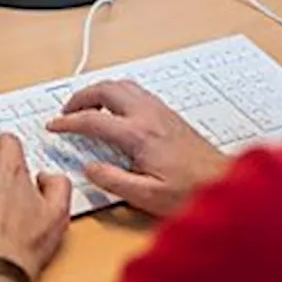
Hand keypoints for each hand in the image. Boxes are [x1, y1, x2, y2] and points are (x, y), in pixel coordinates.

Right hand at [47, 81, 228, 217]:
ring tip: (87, 106)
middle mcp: (150, 116)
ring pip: (123, 85)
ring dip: (100, 91)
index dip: (68, 122)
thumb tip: (90, 168)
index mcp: (139, 135)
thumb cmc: (192, 191)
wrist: (226, 183)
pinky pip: (137, 92)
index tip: (55, 126)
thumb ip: (113, 181)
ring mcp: (161, 112)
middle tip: (67, 111)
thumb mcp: (146, 196)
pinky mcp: (170, 115)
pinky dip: (117, 94)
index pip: (93, 120)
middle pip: (106, 90)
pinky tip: (116, 109)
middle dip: (81, 97)